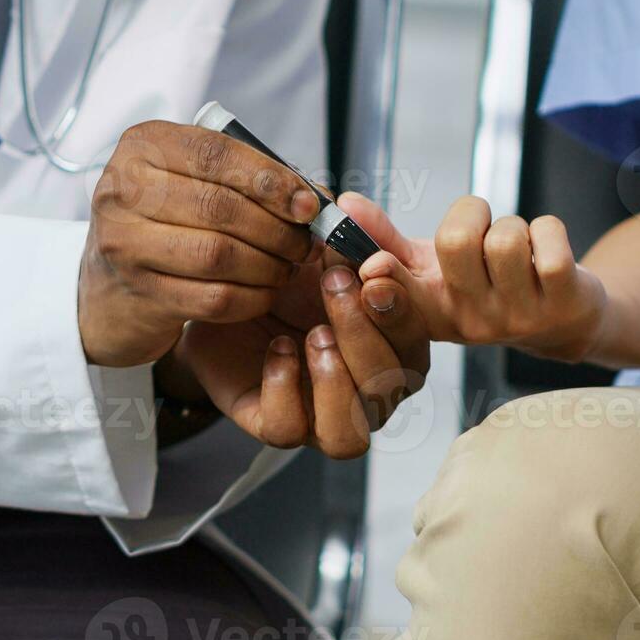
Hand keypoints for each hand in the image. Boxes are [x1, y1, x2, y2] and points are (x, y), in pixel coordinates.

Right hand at [78, 121, 319, 367]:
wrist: (108, 287)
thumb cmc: (163, 223)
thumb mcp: (191, 182)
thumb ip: (247, 178)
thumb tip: (316, 197)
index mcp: (142, 146)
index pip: (216, 155)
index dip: (270, 180)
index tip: (308, 204)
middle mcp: (123, 189)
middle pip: (220, 206)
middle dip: (277, 228)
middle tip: (305, 243)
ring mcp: (125, 243)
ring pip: (218, 254)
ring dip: (268, 264)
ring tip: (286, 266)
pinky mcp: (139, 292)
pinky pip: (214, 297)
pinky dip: (252, 297)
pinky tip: (263, 292)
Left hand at [163, 234, 430, 457]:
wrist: (221, 302)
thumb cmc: (282, 280)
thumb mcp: (315, 244)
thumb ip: (341, 226)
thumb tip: (347, 206)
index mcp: (392, 343)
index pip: (418, 337)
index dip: (401, 306)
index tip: (374, 271)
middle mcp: (369, 390)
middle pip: (391, 385)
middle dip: (363, 330)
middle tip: (333, 285)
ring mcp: (325, 416)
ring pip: (351, 432)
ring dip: (336, 379)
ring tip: (313, 335)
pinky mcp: (276, 424)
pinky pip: (289, 429)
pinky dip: (284, 390)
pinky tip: (276, 351)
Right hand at [346, 193, 607, 362]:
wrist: (561, 323)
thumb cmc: (484, 285)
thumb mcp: (429, 269)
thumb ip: (382, 237)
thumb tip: (344, 202)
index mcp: (430, 311)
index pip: (397, 295)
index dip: (383, 278)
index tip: (374, 266)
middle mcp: (470, 321)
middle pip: (457, 240)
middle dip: (473, 214)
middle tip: (483, 229)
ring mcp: (518, 316)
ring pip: (506, 237)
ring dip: (514, 226)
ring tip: (517, 248)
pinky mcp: (563, 303)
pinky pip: (548, 239)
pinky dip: (548, 229)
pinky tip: (546, 252)